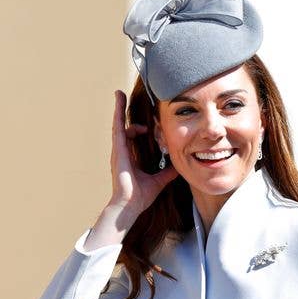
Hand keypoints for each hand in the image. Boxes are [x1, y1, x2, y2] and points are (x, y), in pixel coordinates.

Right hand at [108, 90, 176, 223]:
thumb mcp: (159, 181)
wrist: (130, 205)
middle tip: (124, 97)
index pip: (133, 138)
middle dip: (123, 112)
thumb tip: (179, 166)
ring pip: (118, 124)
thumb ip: (167, 172)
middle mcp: (122, 152)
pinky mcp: (118, 150)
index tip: (149, 125)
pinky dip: (118, 115)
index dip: (139, 129)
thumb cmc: (140, 196)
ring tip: (119, 94)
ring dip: (119, 109)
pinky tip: (118, 103)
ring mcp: (118, 150)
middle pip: (124, 127)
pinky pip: (118, 128)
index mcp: (130, 158)